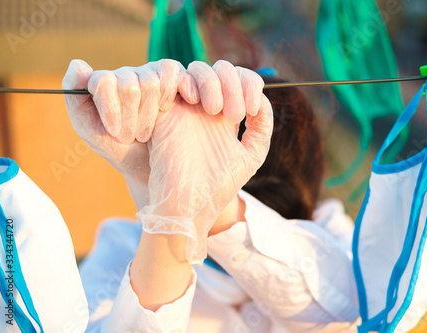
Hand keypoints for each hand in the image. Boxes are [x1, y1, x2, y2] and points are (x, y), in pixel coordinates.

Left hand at [62, 59, 199, 208]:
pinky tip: (172, 105)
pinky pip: (172, 69)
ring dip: (150, 115)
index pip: (104, 82)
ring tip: (147, 133)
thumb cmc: (114, 145)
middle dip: (130, 118)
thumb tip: (80, 63)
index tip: (114, 132)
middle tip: (131, 137)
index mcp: (105, 82)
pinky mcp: (175, 77)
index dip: (111, 110)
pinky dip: (174, 87)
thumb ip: (75, 94)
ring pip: (151, 83)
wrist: (145, 163)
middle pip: (128, 86)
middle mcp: (127, 74)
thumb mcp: (87, 125)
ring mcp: (151, 73)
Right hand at [137, 60, 272, 263]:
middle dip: (234, 83)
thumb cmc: (218, 186)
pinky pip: (173, 75)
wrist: (188, 204)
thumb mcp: (250, 156)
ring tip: (214, 110)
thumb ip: (261, 129)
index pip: (242, 80)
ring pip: (199, 68)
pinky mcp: (164, 108)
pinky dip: (187, 81)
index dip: (250, 84)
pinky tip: (194, 102)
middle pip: (223, 69)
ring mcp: (186, 106)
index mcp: (226, 116)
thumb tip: (263, 101)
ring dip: (213, 82)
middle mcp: (206, 107)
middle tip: (233, 115)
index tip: (251, 110)